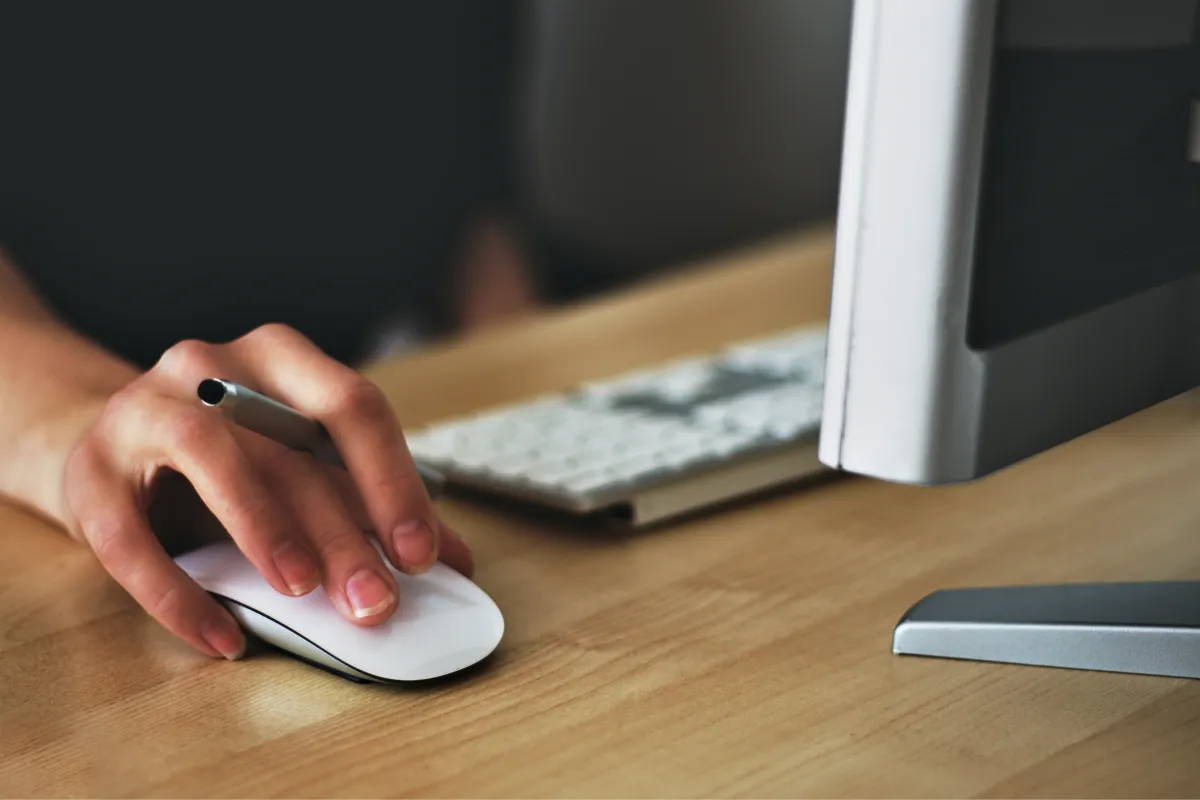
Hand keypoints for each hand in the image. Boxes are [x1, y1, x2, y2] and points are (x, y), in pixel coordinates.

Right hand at [61, 324, 472, 660]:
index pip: (352, 406)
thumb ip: (371, 505)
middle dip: (342, 531)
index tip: (422, 553)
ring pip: (210, 456)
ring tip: (302, 591)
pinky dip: (179, 593)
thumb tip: (455, 560)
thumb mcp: (302, 467)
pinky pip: (129, 536)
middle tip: (375, 600)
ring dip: (264, 527)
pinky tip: (223, 638)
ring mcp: (142, 410)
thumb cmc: (229, 458)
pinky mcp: (88, 472)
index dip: (392, 481)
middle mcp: (211, 366)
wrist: (111, 448)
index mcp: (280, 359)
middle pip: (289, 446)